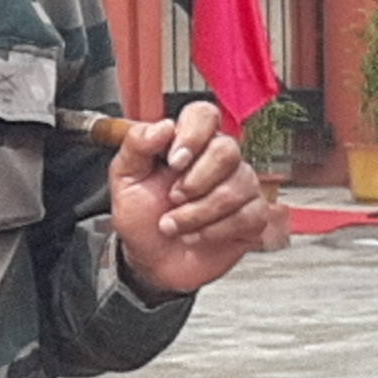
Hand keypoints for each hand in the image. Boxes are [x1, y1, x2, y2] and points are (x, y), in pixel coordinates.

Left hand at [113, 104, 282, 294]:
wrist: (151, 262)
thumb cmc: (142, 218)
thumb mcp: (125, 179)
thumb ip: (136, 145)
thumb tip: (163, 125)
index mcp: (188, 143)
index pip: (204, 116)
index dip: (193, 136)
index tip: (175, 161)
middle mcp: (218, 160)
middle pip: (226, 150)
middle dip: (195, 182)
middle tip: (173, 198)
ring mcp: (239, 186)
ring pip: (236, 187)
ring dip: (197, 213)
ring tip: (175, 224)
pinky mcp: (252, 216)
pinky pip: (248, 215)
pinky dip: (215, 231)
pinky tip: (197, 235)